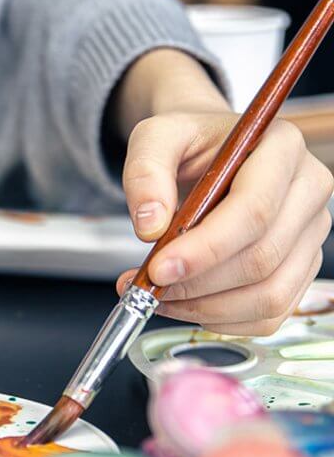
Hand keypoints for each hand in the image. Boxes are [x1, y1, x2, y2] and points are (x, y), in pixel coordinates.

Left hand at [112, 50, 332, 335]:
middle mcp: (309, 190)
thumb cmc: (188, 142)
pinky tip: (184, 305)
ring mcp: (310, 233)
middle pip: (261, 258)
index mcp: (281, 148)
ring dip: (205, 308)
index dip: (205, 248)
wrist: (208, 152)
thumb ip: (146, 172)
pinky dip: (221, 320)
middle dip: (197, 284)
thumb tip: (149, 227)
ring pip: (269, 294)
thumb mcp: (155, 137)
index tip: (158, 268)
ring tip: (157, 296)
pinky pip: (270, 313)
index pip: (254, 211)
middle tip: (145, 286)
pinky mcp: (300, 266)